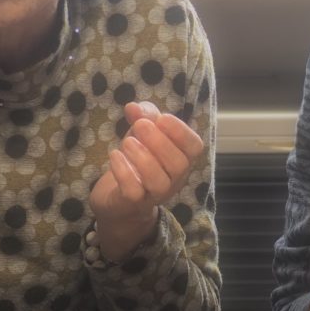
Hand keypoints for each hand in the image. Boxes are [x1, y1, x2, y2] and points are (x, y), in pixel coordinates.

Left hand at [90, 101, 204, 261]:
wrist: (117, 196)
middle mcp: (173, 179)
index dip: (181, 131)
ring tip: (127, 142)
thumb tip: (133, 107)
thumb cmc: (137, 159)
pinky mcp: (133, 203)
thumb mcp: (142, 132)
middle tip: (140, 126)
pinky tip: (115, 156)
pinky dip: (124, 171)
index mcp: (181, 158)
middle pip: (178, 165)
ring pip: (158, 181)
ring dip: (143, 157)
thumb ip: (142, 116)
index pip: (195, 147)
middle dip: (159, 142)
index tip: (162, 118)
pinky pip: (134, 191)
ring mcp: (154, 194)